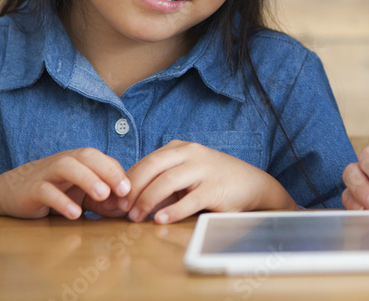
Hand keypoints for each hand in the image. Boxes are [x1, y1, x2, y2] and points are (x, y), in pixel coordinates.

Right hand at [0, 148, 130, 218]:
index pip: (103, 159)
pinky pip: (46, 191)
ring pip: (68, 167)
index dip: (118, 173)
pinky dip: (61, 201)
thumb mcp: (82, 196)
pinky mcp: (31, 189)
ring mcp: (47, 173)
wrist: (12, 192)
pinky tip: (74, 214)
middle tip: (124, 190)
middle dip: (108, 171)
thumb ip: (104, 201)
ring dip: (87, 179)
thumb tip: (126, 208)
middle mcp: (65, 162)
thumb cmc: (55, 191)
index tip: (131, 191)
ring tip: (102, 195)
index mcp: (79, 161)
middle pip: (88, 156)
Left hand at [119, 140, 296, 223]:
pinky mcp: (215, 187)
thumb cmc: (214, 181)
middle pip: (152, 167)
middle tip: (122, 209)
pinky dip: (172, 211)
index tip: (116, 199)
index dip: (128, 180)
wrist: (251, 185)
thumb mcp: (186, 176)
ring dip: (147, 200)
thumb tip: (131, 201)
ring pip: (167, 182)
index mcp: (179, 148)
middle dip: (133, 189)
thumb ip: (162, 183)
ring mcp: (203, 168)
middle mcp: (190, 153)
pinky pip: (189, 200)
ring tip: (137, 217)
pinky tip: (160, 220)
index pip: (146, 162)